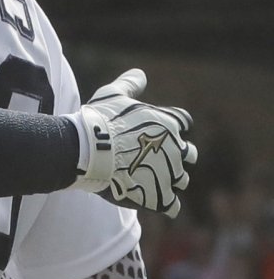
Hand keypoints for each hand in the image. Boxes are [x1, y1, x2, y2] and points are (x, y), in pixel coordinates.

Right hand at [73, 69, 194, 216]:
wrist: (88, 149)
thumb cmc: (99, 119)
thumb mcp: (112, 94)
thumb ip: (130, 84)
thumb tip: (141, 73)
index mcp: (169, 123)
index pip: (183, 122)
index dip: (172, 126)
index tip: (157, 130)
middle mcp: (176, 148)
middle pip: (189, 153)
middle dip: (177, 155)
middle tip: (154, 156)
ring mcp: (170, 174)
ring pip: (181, 179)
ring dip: (169, 178)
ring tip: (147, 178)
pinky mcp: (160, 196)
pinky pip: (171, 205)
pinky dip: (164, 204)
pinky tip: (150, 200)